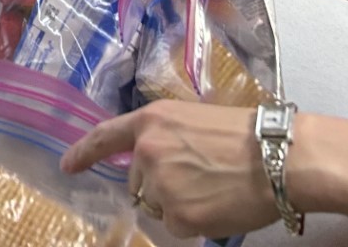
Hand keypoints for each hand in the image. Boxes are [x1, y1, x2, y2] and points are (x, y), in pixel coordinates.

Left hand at [62, 101, 277, 241]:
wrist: (280, 157)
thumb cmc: (246, 135)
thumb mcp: (195, 120)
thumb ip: (166, 138)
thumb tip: (154, 163)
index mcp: (151, 121)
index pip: (105, 137)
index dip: (83, 153)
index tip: (66, 166)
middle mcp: (147, 151)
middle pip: (137, 182)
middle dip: (160, 186)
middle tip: (200, 179)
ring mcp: (160, 185)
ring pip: (158, 207)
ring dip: (178, 206)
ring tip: (213, 190)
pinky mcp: (178, 215)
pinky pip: (176, 227)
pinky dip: (194, 223)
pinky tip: (217, 206)